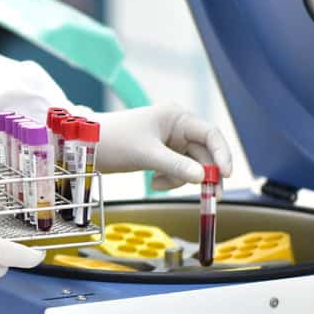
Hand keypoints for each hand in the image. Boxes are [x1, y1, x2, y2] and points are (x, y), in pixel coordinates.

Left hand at [92, 103, 232, 189]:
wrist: (87, 146)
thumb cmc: (114, 141)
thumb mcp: (147, 155)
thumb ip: (176, 166)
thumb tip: (203, 178)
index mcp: (176, 116)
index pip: (210, 134)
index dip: (222, 154)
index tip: (226, 175)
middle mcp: (177, 125)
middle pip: (204, 152)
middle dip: (205, 175)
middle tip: (213, 197)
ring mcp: (170, 139)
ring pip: (192, 164)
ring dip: (181, 179)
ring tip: (158, 183)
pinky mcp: (163, 152)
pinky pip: (178, 169)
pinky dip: (170, 179)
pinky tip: (154, 181)